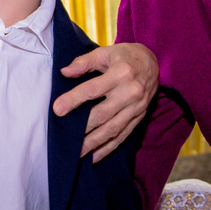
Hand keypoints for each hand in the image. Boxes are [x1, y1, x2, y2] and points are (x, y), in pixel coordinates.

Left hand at [52, 42, 158, 161]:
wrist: (153, 63)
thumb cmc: (125, 56)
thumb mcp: (105, 52)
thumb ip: (84, 62)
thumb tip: (64, 72)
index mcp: (120, 73)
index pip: (92, 89)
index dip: (73, 100)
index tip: (57, 109)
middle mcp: (130, 93)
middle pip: (102, 113)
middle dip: (82, 127)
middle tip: (65, 137)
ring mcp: (136, 108)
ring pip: (112, 129)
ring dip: (94, 143)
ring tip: (77, 153)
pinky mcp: (138, 118)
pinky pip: (123, 136)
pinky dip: (108, 148)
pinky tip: (94, 157)